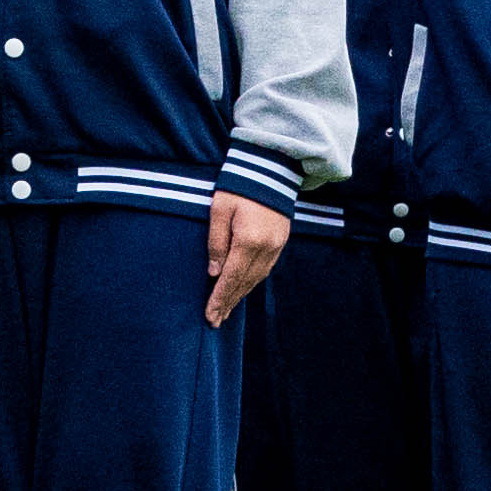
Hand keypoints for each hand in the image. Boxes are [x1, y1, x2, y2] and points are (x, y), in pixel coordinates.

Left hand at [201, 190, 289, 329]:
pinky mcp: (280, 242)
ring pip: (256, 279)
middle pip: (245, 283)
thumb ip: (216, 242)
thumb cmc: (239, 186)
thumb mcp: (219, 210)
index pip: (231, 278)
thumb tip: (214, 272)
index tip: (210, 316)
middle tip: (215, 321)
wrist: (270, 169)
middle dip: (229, 303)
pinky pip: (265, 270)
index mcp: (248, 241)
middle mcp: (266, 248)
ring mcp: (276, 246)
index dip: (219, 299)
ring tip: (227, 310)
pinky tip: (243, 288)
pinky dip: (252, 282)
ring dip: (240, 295)